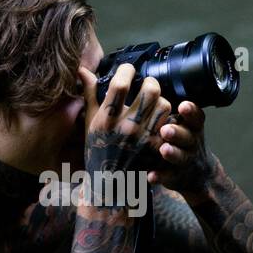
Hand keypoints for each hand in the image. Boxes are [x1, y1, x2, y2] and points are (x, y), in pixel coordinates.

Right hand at [78, 63, 170, 178]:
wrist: (108, 183)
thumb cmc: (97, 149)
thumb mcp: (90, 122)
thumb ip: (90, 94)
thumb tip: (83, 70)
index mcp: (106, 119)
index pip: (120, 85)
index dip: (126, 70)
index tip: (128, 70)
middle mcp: (126, 127)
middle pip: (150, 90)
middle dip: (150, 82)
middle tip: (146, 84)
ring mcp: (143, 138)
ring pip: (165, 105)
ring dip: (160, 100)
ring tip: (153, 103)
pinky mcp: (155, 148)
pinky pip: (170, 124)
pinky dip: (166, 119)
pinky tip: (159, 119)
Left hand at [146, 99, 215, 201]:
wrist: (198, 173)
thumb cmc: (182, 140)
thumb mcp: (185, 124)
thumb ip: (170, 111)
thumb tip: (146, 86)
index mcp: (192, 127)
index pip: (195, 117)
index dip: (191, 112)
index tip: (183, 105)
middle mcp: (191, 142)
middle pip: (187, 137)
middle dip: (177, 133)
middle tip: (166, 129)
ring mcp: (185, 160)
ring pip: (180, 156)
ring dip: (172, 153)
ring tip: (163, 150)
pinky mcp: (176, 176)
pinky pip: (168, 177)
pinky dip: (160, 176)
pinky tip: (151, 176)